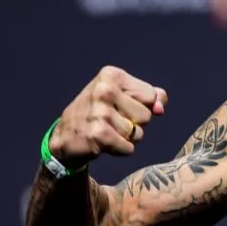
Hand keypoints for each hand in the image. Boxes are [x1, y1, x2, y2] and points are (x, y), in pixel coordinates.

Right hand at [47, 66, 168, 169]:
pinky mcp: (98, 134)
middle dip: (135, 124)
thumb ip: (149, 97)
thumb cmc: (99, 113)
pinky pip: (129, 148)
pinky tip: (104, 143)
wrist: (65, 136)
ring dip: (127, 138)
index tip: (121, 106)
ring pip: (138, 133)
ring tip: (107, 131)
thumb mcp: (122, 96)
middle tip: (112, 121)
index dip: (142, 106)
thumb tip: (160, 108)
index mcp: (111, 75)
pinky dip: (121, 150)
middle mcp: (104, 90)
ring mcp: (100, 112)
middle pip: (147, 116)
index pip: (151, 96)